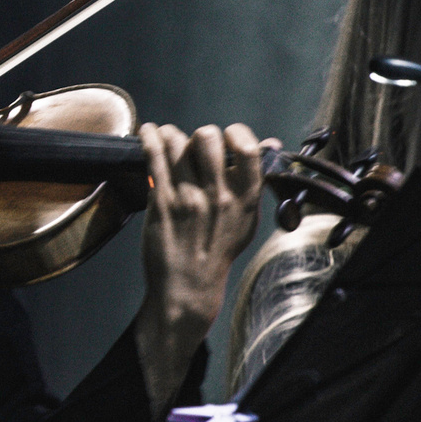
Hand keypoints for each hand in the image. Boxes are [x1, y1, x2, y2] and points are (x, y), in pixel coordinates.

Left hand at [134, 122, 273, 410]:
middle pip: (207, 137)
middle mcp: (219, 196)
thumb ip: (254, 182)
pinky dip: (149, 137)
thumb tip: (272, 144)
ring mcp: (188, 198)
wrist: (188, 288)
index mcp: (245, 199)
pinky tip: (148, 133)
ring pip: (176, 142)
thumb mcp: (246, 220)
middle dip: (198, 135)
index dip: (235, 133)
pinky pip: (153, 156)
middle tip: (193, 147)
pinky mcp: (161, 202)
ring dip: (170, 136)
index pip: (247, 148)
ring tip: (168, 141)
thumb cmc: (217, 251)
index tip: (226, 137)